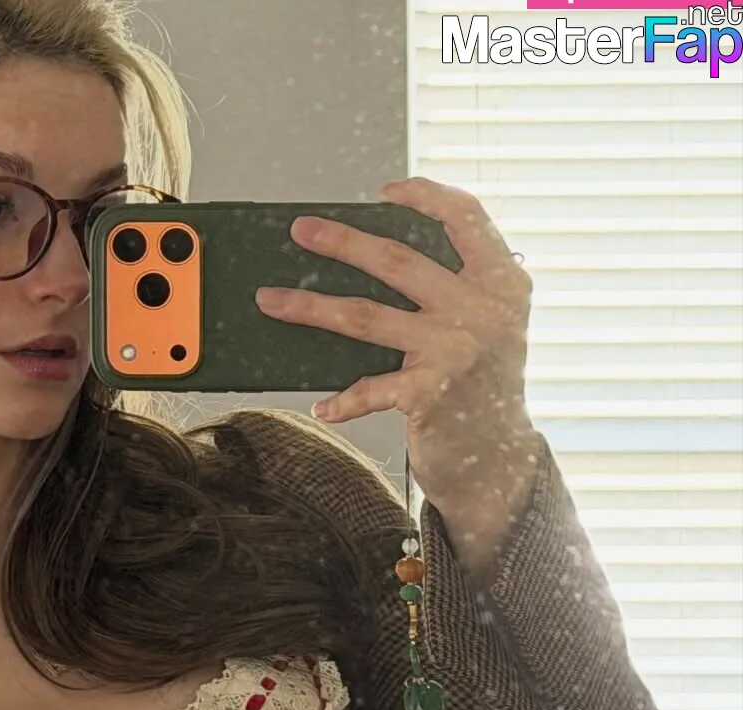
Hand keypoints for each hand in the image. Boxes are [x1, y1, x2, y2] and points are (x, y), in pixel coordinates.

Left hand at [253, 176, 542, 509]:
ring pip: (366, 316)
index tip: (385, 191)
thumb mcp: (490, 322)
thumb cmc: (483, 382)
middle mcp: (483, 310)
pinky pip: (370, 389)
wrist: (501, 455)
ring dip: (310, 307)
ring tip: (270, 300)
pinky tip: (320, 407)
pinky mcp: (430, 394)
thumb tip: (375, 254)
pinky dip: (343, 400)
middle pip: (399, 261)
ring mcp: (455, 351)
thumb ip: (456, 285)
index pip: (467, 216)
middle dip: (342, 242)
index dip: (426, 195)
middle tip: (301, 229)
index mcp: (502, 281)